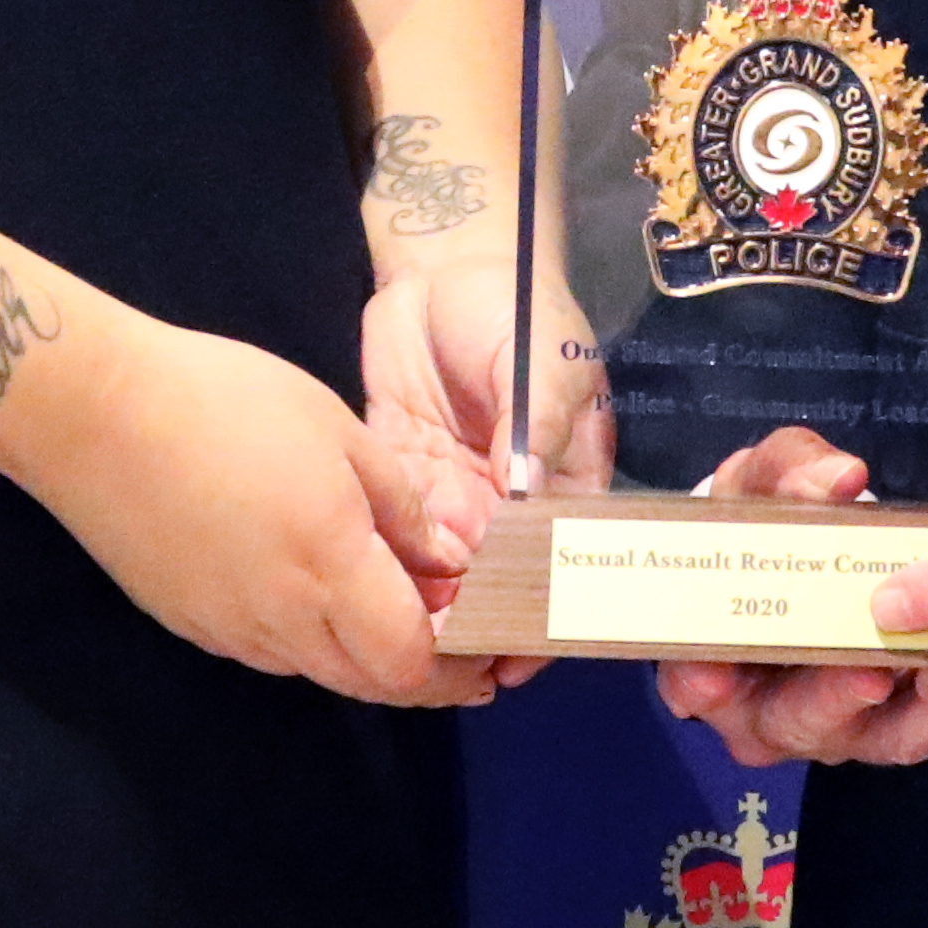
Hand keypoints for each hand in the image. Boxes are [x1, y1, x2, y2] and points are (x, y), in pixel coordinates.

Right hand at [0, 309, 464, 706]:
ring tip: (391, 605)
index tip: (489, 656)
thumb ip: (400, 509)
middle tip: (458, 642)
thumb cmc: (224, 401)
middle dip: (423, 674)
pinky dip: (312, 637)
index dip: (458, 671)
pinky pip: (270, 649)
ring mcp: (229, 629)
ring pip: (319, 669)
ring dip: (364, 654)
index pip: (410, 665)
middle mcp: (282, 620)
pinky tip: (314, 587)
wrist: (90, 411)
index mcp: (330, 570)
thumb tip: (442, 564)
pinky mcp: (188, 622)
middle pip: (370, 684)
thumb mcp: (337, 431)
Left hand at [357, 264, 540, 696]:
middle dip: (476, 624)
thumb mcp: (544, 358)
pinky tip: (364, 592)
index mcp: (563, 480)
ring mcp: (454, 492)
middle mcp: (509, 502)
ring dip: (425, 606)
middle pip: (499, 581)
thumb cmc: (514, 305)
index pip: (562, 563)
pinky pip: (392, 530)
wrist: (443, 266)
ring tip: (401, 637)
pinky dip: (382, 563)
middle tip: (445, 661)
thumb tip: (525, 492)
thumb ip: (540, 424)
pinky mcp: (402, 475)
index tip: (516, 654)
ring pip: (442, 569)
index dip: (543, 612)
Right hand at [650, 428, 927, 773]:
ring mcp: (820, 728)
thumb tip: (841, 478)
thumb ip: (791, 474)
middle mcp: (757, 709)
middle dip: (825, 698)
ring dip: (892, 707)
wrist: (812, 546)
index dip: (701, 682)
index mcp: (706, 656)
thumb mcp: (767, 479)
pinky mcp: (878, 732)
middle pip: (781, 720)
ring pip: (849, 734)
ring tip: (919, 672)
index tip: (717, 679)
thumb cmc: (769, 515)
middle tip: (865, 675)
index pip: (690, 680)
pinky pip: (905, 736)